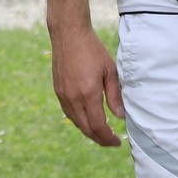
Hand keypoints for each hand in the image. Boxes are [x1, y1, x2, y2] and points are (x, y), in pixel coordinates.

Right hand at [50, 23, 122, 146]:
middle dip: (99, 139)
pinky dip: (79, 121)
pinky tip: (87, 120)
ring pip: (76, 122)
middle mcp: (73, 98)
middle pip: (86, 129)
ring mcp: (63, 95)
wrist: (69, 35)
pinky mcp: (58, 91)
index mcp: (88, 93)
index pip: (98, 126)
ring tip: (101, 133)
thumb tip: (119, 116)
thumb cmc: (93, 50)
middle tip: (111, 141)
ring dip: (89, 131)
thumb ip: (114, 95)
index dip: (108, 138)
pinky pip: (68, 113)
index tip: (117, 142)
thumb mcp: (110, 71)